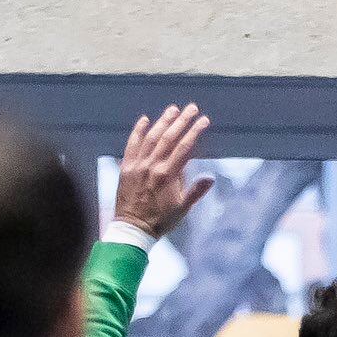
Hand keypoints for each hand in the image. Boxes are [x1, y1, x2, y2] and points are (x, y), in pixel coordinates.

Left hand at [111, 104, 213, 238]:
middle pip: (168, 137)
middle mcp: (151, 166)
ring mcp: (137, 165)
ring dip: (162, 121)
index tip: (204, 120)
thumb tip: (211, 177)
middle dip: (181, 121)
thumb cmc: (160, 220)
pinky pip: (132, 144)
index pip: (184, 147)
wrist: (132, 228)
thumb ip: (196, 191)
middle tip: (192, 108)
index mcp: (167, 175)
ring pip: (150, 137)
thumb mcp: (182, 209)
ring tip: (173, 109)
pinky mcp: (126, 167)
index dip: (195, 132)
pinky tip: (145, 119)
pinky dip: (138, 131)